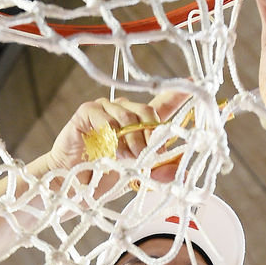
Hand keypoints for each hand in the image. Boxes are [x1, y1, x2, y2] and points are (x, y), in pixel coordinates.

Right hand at [44, 89, 190, 192]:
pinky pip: (105, 117)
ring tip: (127, 159)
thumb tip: (184, 174)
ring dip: (132, 140)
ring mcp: (105, 109)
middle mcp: (124, 110)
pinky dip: (112, 134)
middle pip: (149, 110)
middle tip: (148, 157)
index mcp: (139, 122)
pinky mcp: (87, 112)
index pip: (163, 103)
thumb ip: (160, 172)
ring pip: (129, 114)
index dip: (179, 93)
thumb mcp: (139, 176)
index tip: (193, 81)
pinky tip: (111, 149)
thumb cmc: (105, 176)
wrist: (72, 184)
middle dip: (152, 136)